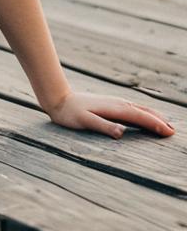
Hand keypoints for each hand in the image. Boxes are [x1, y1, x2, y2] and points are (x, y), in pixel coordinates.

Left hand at [45, 90, 175, 138]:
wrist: (58, 98)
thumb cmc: (70, 113)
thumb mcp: (84, 121)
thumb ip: (102, 126)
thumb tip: (121, 132)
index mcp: (115, 108)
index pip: (140, 117)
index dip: (155, 124)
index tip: (169, 132)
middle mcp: (118, 103)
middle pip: (144, 111)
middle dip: (159, 120)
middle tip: (173, 131)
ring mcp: (115, 102)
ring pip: (139, 108)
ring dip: (153, 116)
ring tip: (165, 125)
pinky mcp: (111, 104)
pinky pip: (133, 109)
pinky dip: (143, 113)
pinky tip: (144, 117)